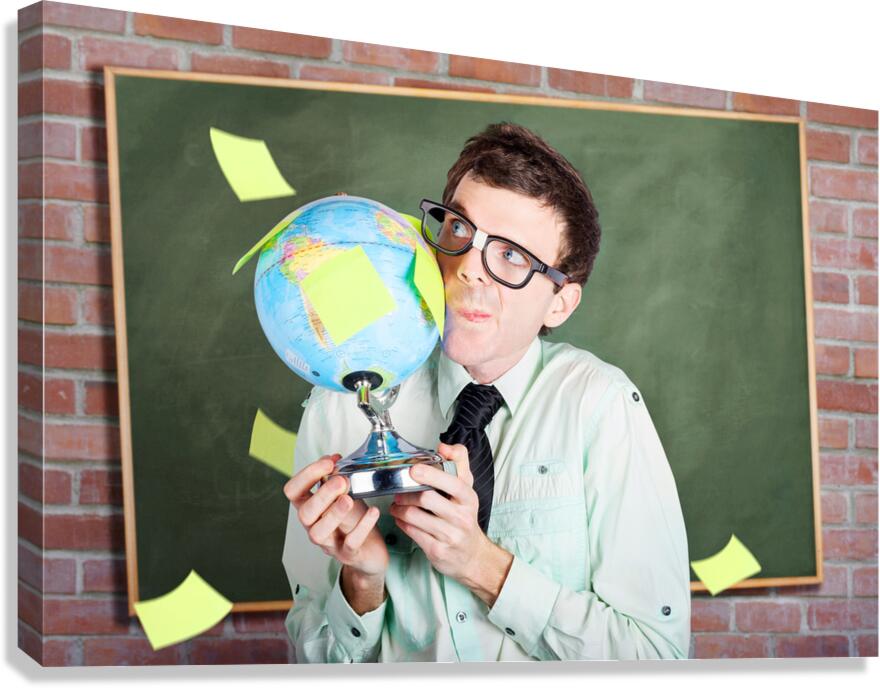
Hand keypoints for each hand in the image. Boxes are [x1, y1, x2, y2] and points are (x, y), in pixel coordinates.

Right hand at [283, 454, 388, 577]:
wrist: (370, 549)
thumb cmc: (353, 520)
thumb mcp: (344, 495)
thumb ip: (335, 478)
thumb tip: (333, 458)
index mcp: (310, 508)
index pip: (293, 491)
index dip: (306, 475)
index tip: (328, 462)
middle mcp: (314, 526)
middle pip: (305, 513)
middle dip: (322, 495)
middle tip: (341, 481)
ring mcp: (329, 543)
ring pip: (319, 533)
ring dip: (333, 513)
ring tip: (349, 499)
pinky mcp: (348, 554)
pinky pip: (350, 543)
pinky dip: (362, 527)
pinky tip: (373, 512)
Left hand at [389, 442, 492, 584]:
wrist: (472, 555)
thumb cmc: (464, 518)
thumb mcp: (466, 490)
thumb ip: (458, 463)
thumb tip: (444, 446)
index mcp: (469, 498)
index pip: (453, 482)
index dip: (432, 474)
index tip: (414, 469)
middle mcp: (462, 517)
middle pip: (427, 498)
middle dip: (407, 493)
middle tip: (398, 491)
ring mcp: (450, 535)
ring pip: (415, 516)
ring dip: (399, 509)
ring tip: (396, 505)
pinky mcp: (438, 550)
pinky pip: (412, 532)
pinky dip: (402, 523)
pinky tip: (401, 519)